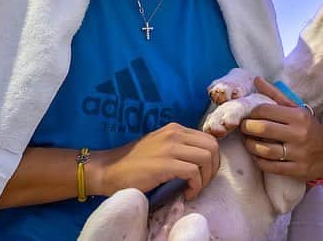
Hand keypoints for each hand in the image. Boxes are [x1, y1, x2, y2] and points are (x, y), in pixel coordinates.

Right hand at [91, 122, 219, 199]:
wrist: (109, 170)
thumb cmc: (134, 163)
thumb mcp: (161, 146)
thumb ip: (180, 147)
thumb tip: (202, 159)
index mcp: (175, 129)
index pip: (209, 139)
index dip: (213, 159)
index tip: (204, 174)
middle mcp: (175, 133)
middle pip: (212, 147)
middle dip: (213, 169)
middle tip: (202, 183)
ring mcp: (170, 147)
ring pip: (207, 158)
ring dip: (205, 178)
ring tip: (193, 188)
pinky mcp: (164, 164)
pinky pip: (193, 172)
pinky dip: (195, 186)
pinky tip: (186, 193)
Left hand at [240, 77, 322, 180]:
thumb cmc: (308, 127)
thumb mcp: (296, 109)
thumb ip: (275, 95)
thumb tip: (257, 79)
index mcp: (298, 116)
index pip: (266, 110)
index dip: (251, 112)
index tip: (247, 114)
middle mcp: (299, 134)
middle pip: (263, 129)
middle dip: (247, 127)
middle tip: (243, 127)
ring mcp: (298, 153)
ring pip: (265, 150)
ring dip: (250, 145)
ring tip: (247, 141)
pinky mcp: (297, 170)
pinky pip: (270, 167)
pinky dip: (259, 161)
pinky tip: (256, 155)